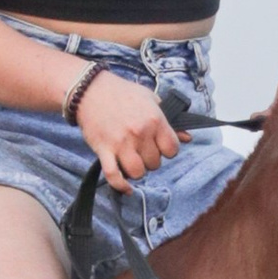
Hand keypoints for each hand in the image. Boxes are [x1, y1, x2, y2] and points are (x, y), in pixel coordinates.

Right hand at [75, 67, 179, 186]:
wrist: (90, 90)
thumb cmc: (122, 93)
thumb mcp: (151, 99)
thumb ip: (169, 120)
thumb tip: (187, 138)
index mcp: (155, 120)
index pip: (172, 149)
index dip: (167, 150)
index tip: (159, 146)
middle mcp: (140, 133)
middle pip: (155, 163)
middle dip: (150, 159)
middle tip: (141, 150)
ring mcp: (121, 143)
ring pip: (138, 172)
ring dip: (137, 170)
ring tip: (132, 160)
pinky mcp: (104, 150)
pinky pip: (114, 176)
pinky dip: (121, 186)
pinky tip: (127, 188)